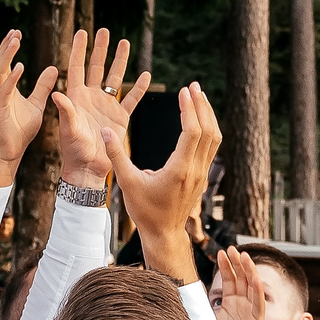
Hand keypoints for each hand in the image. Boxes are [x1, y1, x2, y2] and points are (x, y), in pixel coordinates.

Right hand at [0, 29, 57, 186]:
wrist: (8, 152)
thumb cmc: (19, 130)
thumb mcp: (36, 104)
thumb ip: (43, 86)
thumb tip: (54, 68)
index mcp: (3, 88)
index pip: (5, 62)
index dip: (9, 47)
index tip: (16, 32)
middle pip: (0, 62)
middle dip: (6, 46)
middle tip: (14, 30)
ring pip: (0, 72)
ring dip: (7, 55)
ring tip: (14, 40)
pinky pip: (5, 90)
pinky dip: (12, 78)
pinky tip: (18, 66)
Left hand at [52, 28, 149, 189]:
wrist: (88, 169)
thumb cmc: (74, 151)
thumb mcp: (68, 130)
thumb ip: (65, 111)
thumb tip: (56, 92)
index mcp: (76, 97)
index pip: (77, 68)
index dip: (80, 50)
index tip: (82, 32)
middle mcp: (91, 98)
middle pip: (97, 67)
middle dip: (101, 49)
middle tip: (105, 30)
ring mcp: (107, 106)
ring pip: (115, 78)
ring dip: (119, 61)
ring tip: (125, 42)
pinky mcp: (120, 117)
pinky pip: (131, 98)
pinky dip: (139, 87)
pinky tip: (145, 74)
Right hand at [112, 83, 222, 283]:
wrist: (164, 234)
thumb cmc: (145, 211)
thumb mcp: (127, 184)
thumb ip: (117, 156)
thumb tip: (106, 131)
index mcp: (179, 170)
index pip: (192, 133)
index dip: (189, 109)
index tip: (183, 91)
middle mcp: (195, 170)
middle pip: (208, 131)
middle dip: (201, 106)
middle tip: (193, 86)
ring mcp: (201, 173)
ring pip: (213, 139)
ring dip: (207, 115)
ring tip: (199, 96)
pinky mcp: (201, 176)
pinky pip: (211, 147)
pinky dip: (207, 128)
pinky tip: (200, 119)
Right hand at [211, 246, 265, 319]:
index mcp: (256, 319)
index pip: (258, 298)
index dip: (255, 285)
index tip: (252, 271)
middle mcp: (250, 308)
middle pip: (249, 283)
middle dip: (244, 267)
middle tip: (236, 252)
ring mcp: (240, 304)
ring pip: (239, 279)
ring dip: (235, 264)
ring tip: (228, 250)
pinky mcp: (229, 303)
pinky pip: (229, 283)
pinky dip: (226, 271)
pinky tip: (222, 258)